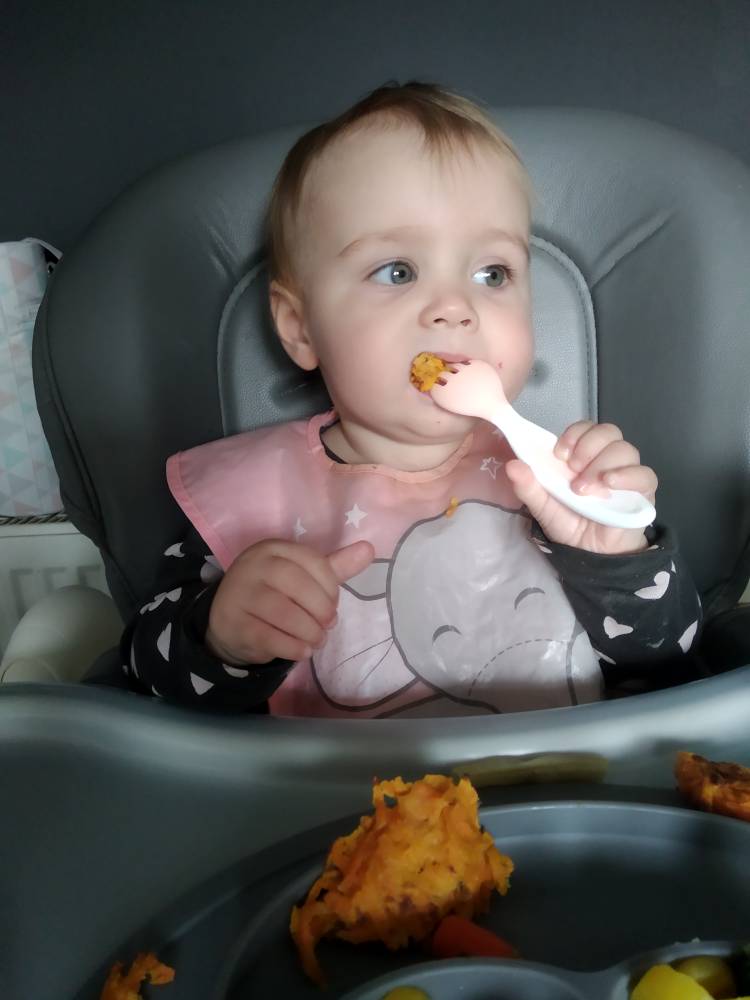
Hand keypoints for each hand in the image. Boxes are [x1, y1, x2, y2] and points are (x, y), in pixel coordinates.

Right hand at [206, 538, 374, 664]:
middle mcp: (253, 566)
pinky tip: (303, 651)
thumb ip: (335, 567)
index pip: (312, 561)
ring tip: (316, 640)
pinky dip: (293, 647)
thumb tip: (369, 549)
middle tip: (328, 625)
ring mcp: (239, 594)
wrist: (229, 622)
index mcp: (273, 549)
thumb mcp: (303, 578)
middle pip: (296, 584)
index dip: (330, 586)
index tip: (333, 603)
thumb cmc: (274, 595)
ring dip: (309, 631)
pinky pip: (268, 637)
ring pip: (283, 612)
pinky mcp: (233, 623)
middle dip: (321, 609)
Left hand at [505, 421, 657, 554]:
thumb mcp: (543, 508)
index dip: (574, 434)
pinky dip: (626, 475)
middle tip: (573, 468)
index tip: (559, 453)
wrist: (591, 555)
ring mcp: (626, 475)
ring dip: (601, 463)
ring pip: (625, 450)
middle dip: (588, 445)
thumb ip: (528, 487)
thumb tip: (511, 465)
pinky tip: (608, 484)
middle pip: (608, 432)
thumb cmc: (570, 525)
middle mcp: (606, 460)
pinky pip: (645, 475)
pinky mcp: (643, 493)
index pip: (585, 429)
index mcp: (583, 457)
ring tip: (584, 488)